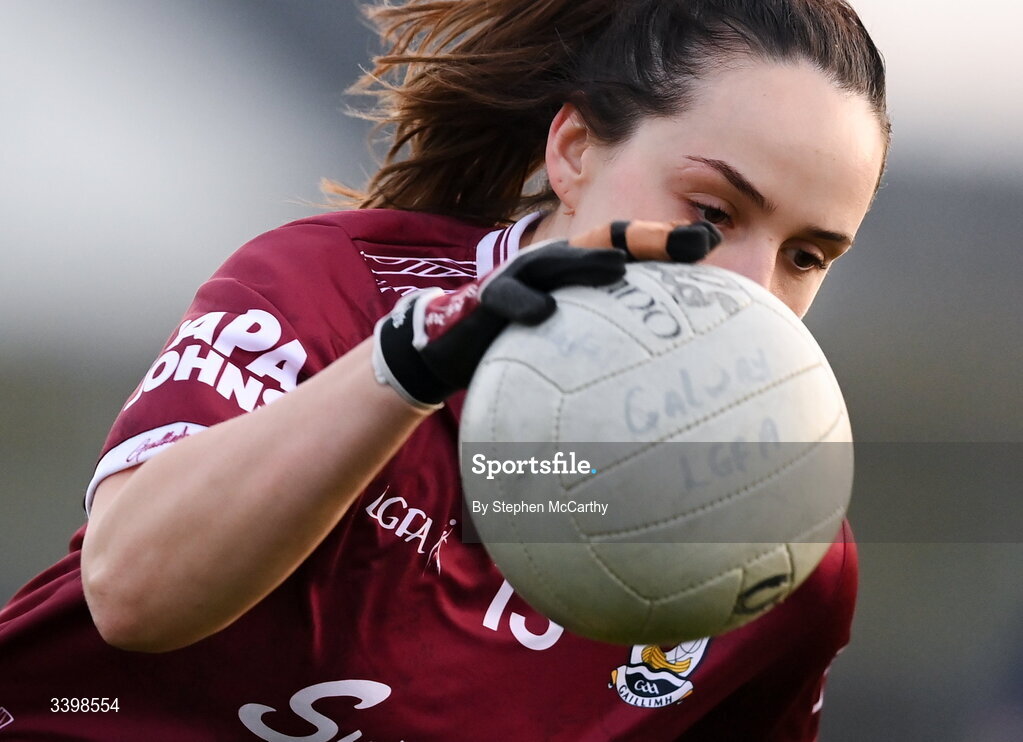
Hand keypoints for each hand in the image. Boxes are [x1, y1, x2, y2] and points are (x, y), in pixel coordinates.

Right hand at [371, 220, 719, 408]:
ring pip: (556, 263)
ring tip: (618, 266)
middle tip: (690, 244)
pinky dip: (525, 305)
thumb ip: (608, 339)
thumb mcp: (568, 340)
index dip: (665, 240)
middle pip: (603, 242)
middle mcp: (551, 267)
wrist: (453, 351)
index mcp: (575, 271)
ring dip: (587, 263)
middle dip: (645, 240)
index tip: (708, 242)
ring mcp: (518, 280)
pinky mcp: (487, 302)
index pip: (626, 246)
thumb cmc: (521, 346)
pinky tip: (546, 315)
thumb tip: (668, 368)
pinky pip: (506, 301)